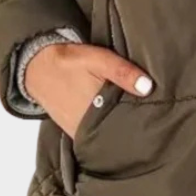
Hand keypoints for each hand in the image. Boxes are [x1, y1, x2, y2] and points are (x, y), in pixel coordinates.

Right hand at [25, 43, 153, 137]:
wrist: (37, 67)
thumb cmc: (70, 61)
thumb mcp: (98, 59)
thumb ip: (122, 72)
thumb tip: (148, 87)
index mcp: (97, 107)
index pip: (128, 122)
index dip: (144, 120)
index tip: (158, 117)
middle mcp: (88, 125)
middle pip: (118, 131)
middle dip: (134, 126)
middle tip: (152, 120)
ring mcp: (79, 131)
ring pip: (106, 135)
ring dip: (119, 130)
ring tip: (137, 123)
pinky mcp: (73, 132)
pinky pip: (93, 137)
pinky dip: (104, 131)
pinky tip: (115, 123)